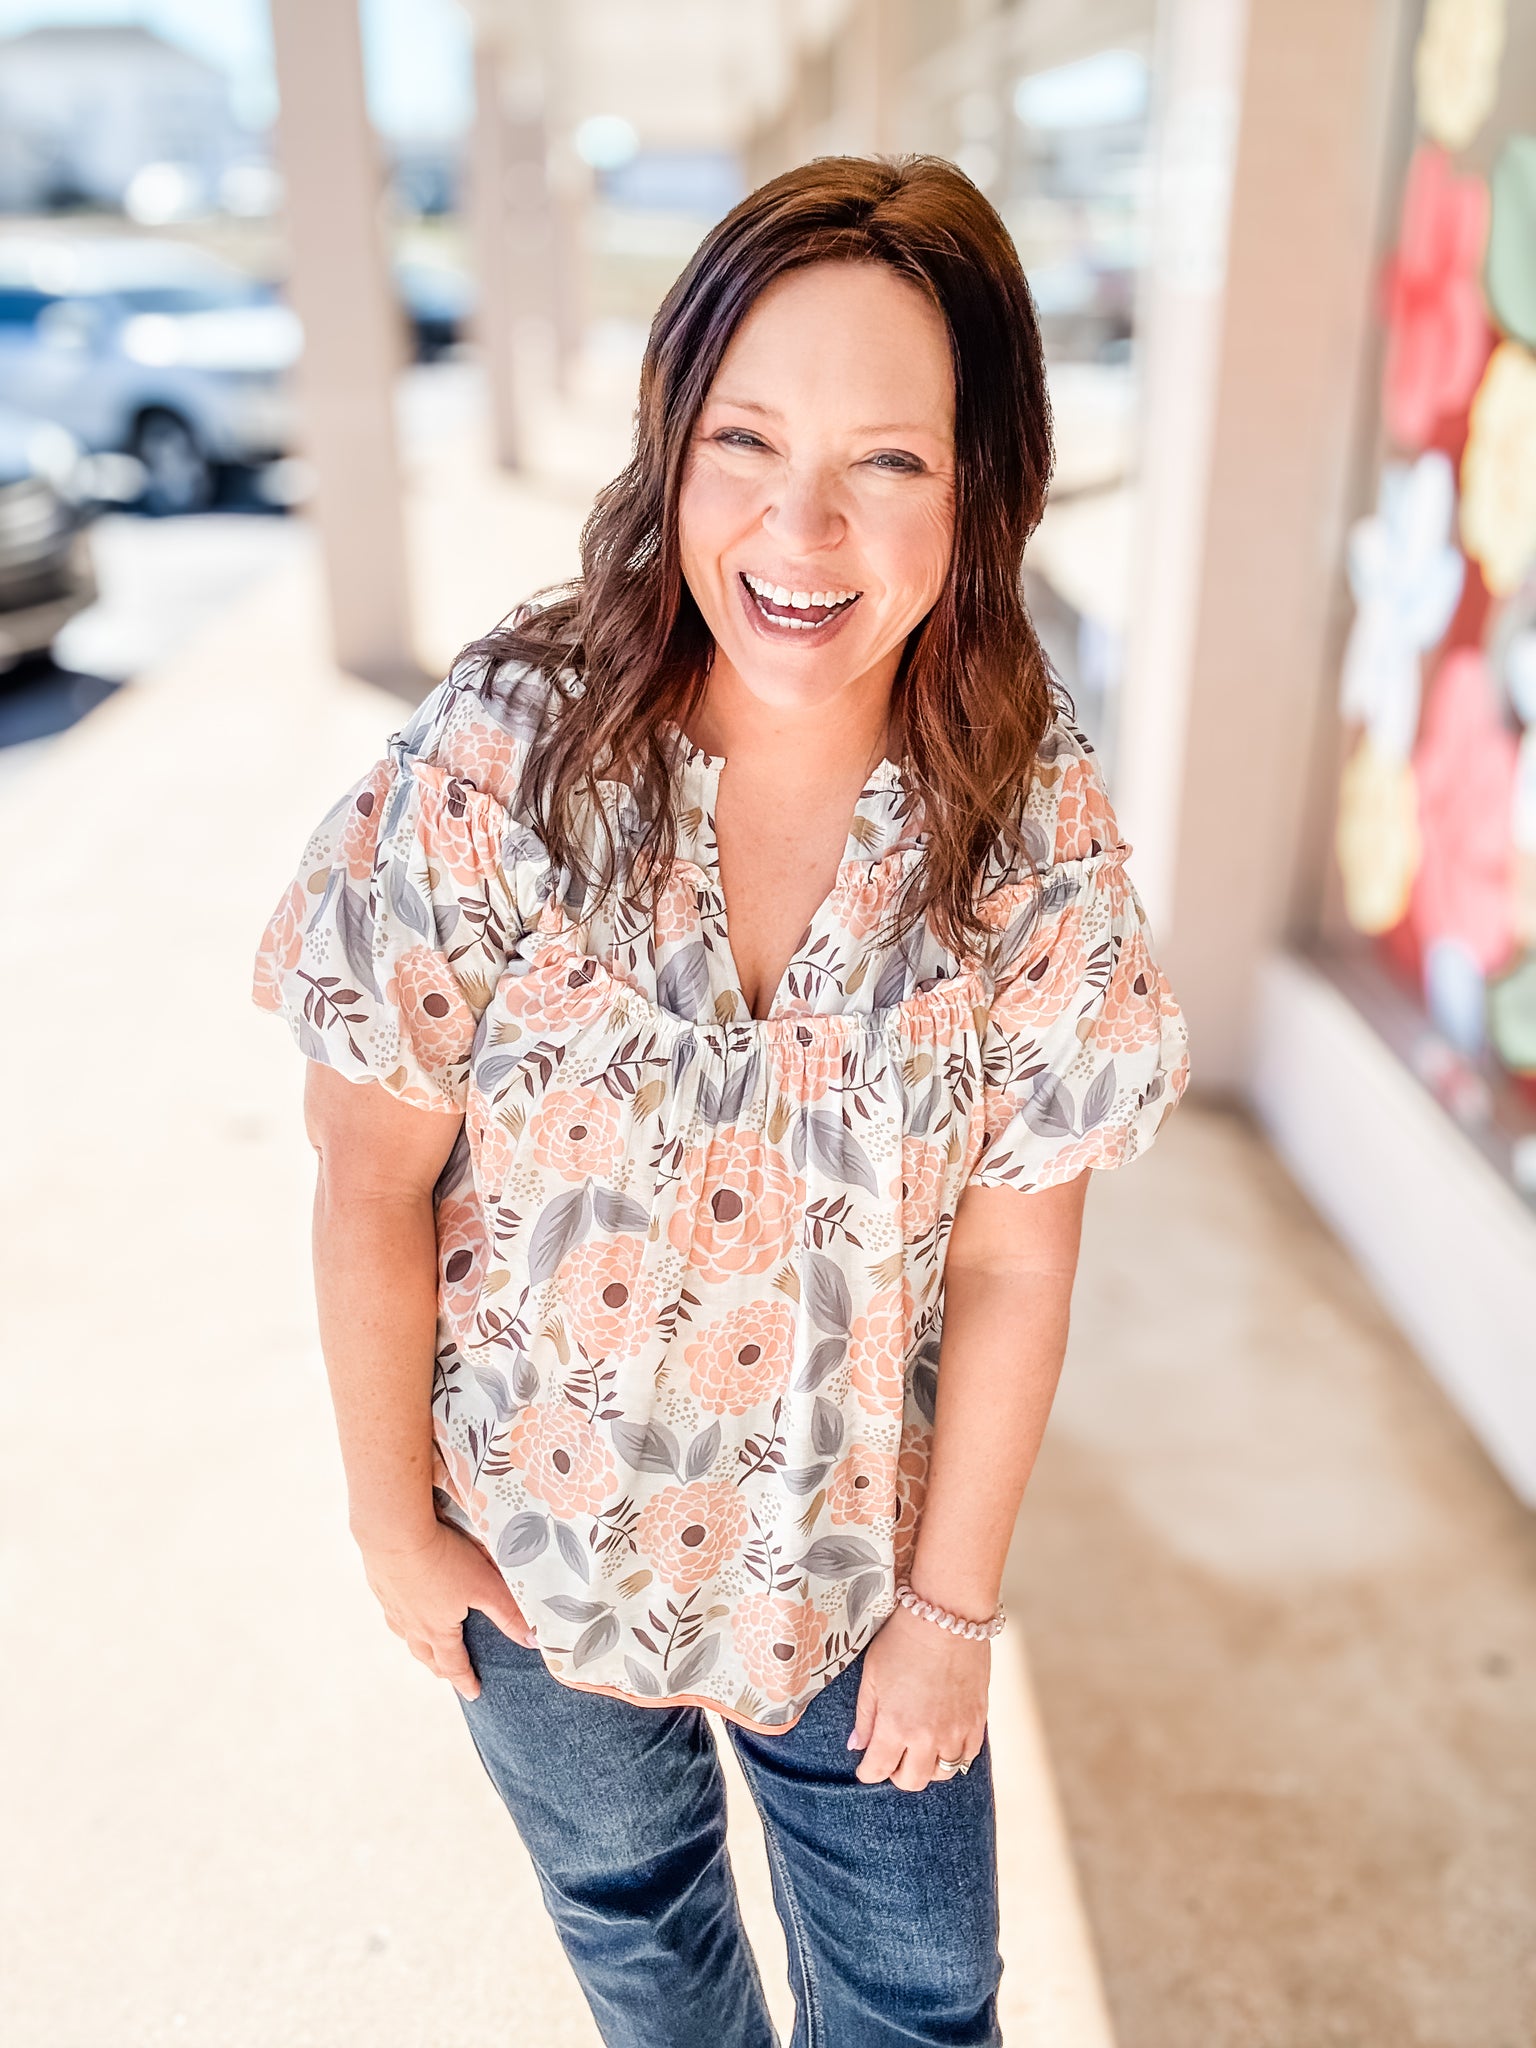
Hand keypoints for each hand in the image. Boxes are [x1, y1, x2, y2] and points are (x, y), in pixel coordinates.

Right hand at [357, 1519, 533, 1699]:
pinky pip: (392, 1609)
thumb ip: (508, 1614)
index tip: (474, 1693)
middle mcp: (411, 1624)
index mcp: (437, 1629)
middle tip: (449, 1675)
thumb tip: (533, 1642)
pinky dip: (401, 1616)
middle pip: (426, 1655)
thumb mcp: (484, 1586)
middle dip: (440, 1668)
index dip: (465, 1680)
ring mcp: (392, 1605)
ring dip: (418, 1645)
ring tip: (426, 1645)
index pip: (454, 1664)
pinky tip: (405, 1605)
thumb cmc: (443, 1558)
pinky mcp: (380, 1584)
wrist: (393, 1532)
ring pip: (405, 1634)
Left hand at [847, 1603, 989, 1790]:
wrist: (947, 1616)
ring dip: (927, 1766)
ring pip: (942, 1774)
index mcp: (895, 1726)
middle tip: (892, 1757)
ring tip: (919, 1748)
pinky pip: (968, 1756)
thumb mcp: (872, 1675)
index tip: (866, 1766)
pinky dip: (955, 1756)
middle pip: (911, 1781)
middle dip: (896, 1774)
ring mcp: (956, 1731)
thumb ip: (865, 1716)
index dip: (867, 1771)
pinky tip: (945, 1740)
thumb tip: (857, 1746)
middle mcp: (927, 1737)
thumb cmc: (904, 1639)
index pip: (878, 1770)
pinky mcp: (977, 1720)